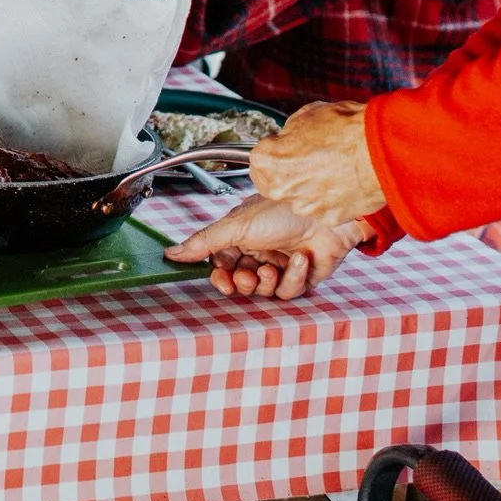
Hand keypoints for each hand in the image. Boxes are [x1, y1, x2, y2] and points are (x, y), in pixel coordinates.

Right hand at [165, 196, 374, 299]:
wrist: (327, 215)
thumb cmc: (283, 210)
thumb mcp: (235, 225)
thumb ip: (203, 242)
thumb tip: (172, 252)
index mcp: (241, 236)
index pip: (222, 264)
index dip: (220, 276)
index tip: (221, 279)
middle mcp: (260, 250)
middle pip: (240, 281)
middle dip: (242, 281)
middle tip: (245, 276)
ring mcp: (281, 263)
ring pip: (262, 289)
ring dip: (266, 280)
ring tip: (271, 266)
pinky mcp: (302, 276)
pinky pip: (288, 290)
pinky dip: (293, 278)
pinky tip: (300, 260)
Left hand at [250, 100, 387, 224]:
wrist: (381, 150)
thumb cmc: (347, 130)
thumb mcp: (307, 115)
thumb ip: (289, 132)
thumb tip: (289, 136)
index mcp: (268, 160)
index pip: (258, 161)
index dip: (275, 153)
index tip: (286, 150)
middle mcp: (281, 188)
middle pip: (275, 184)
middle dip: (288, 174)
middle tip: (311, 161)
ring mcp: (305, 206)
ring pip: (301, 198)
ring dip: (312, 188)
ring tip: (335, 169)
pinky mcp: (329, 218)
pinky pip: (325, 208)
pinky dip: (333, 199)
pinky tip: (346, 182)